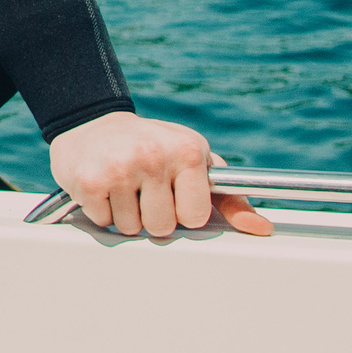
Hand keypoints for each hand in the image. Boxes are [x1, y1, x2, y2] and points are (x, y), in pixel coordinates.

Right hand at [47, 111, 273, 238]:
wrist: (91, 123)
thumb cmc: (153, 147)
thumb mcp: (194, 163)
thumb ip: (230, 198)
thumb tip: (262, 229)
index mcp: (187, 150)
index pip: (195, 217)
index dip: (183, 210)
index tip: (173, 190)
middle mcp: (153, 155)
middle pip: (163, 227)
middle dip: (153, 215)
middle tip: (143, 188)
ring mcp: (119, 167)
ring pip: (133, 229)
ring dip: (126, 215)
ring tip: (123, 187)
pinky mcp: (89, 180)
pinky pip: (105, 223)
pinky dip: (102, 211)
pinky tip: (103, 187)